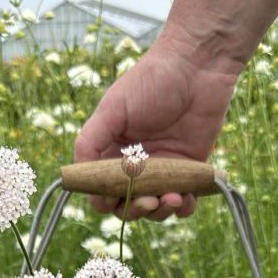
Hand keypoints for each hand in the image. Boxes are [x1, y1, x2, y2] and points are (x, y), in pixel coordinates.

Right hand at [74, 37, 237, 220]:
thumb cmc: (152, 80)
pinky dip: (184, 208)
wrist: (199, 66)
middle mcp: (136, 166)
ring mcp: (164, 170)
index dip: (104, 199)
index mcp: (112, 152)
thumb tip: (77, 175)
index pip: (101, 189)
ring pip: (156, 208)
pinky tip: (185, 199)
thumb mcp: (113, 108)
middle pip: (127, 205)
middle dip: (135, 210)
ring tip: (171, 198)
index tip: (113, 197)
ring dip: (160, 212)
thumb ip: (90, 140)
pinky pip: (185, 202)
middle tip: (149, 201)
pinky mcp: (190, 170)